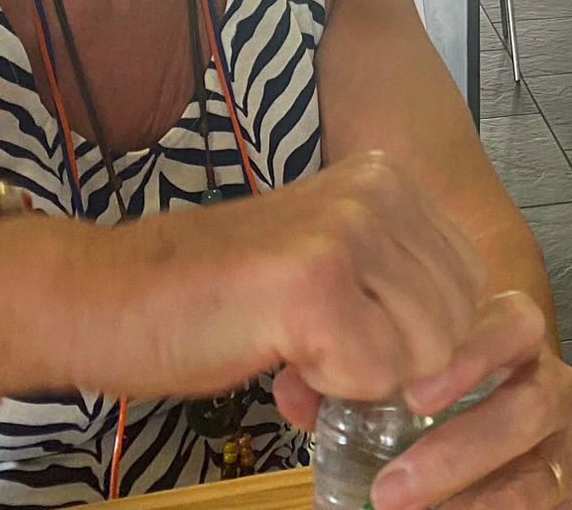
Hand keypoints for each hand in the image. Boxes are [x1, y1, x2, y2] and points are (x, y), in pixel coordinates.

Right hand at [106, 151, 486, 410]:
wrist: (103, 294)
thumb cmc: (210, 293)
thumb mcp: (325, 260)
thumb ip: (390, 288)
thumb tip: (454, 359)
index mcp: (387, 179)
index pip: (468, 285)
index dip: (413, 337)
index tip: (348, 338)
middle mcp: (378, 191)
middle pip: (455, 324)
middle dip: (395, 365)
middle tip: (320, 356)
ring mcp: (348, 233)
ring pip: (425, 355)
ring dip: (363, 379)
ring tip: (300, 354)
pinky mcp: (314, 285)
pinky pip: (375, 377)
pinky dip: (333, 392)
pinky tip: (285, 364)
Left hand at [363, 291, 571, 509]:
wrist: (492, 464)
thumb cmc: (440, 411)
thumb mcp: (396, 396)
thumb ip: (349, 388)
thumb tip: (297, 390)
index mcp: (513, 343)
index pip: (512, 324)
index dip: (473, 353)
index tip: (413, 395)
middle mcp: (553, 386)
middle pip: (531, 403)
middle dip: (461, 448)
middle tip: (392, 489)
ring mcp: (571, 444)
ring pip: (542, 472)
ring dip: (476, 502)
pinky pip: (554, 507)